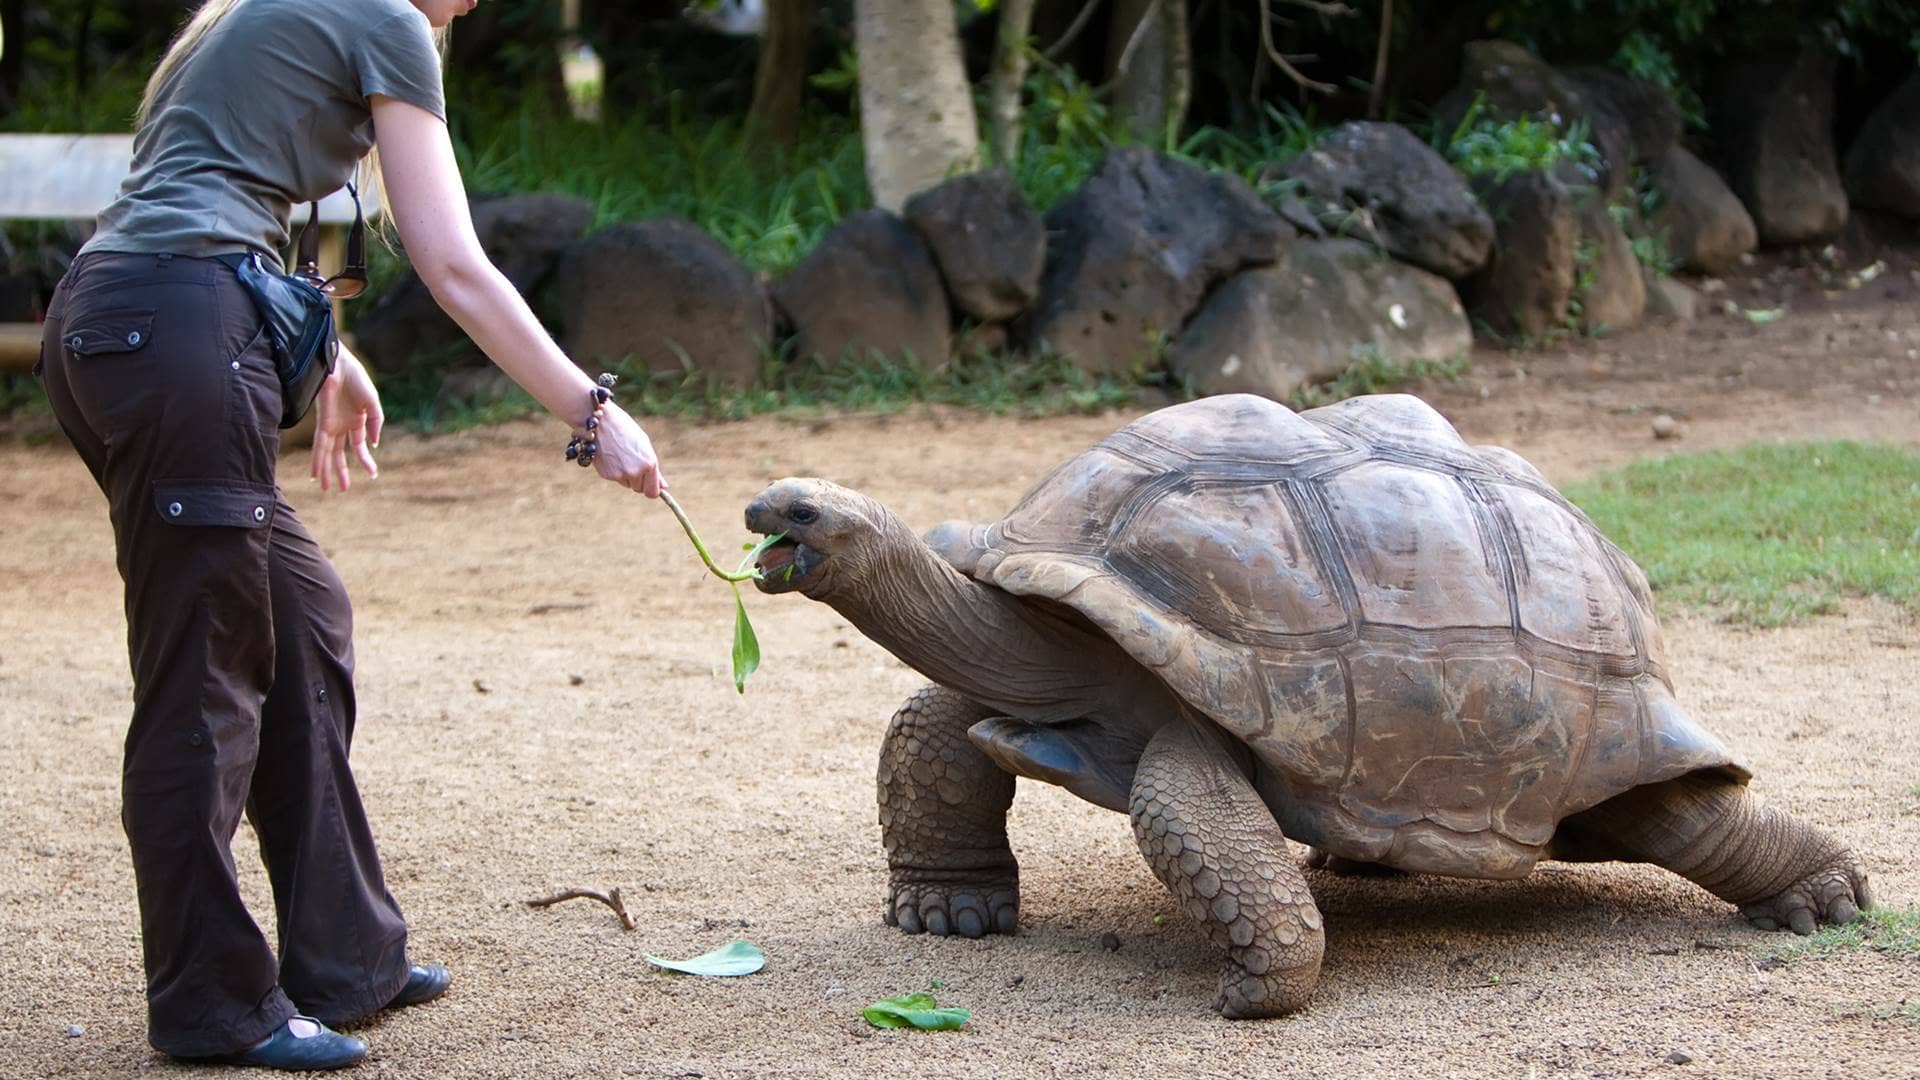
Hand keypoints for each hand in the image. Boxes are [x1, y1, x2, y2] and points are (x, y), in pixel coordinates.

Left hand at [310, 348, 383, 492]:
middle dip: (341, 472)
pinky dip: (317, 460)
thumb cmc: (356, 378)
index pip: (359, 447)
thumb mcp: (373, 403)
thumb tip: (374, 444)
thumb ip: (375, 423)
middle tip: (343, 489)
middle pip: (340, 455)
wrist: (338, 364)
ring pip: (328, 454)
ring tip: (326, 489)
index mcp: (356, 421)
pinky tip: (315, 473)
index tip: (372, 474)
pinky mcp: (322, 423)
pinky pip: (319, 446)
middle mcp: (342, 426)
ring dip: (327, 471)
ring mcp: (331, 425)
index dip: (365, 461)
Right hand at [590, 400, 667, 496]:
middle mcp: (635, 472)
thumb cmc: (625, 430)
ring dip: (626, 476)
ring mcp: (620, 475)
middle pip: (639, 489)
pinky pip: (615, 479)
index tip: (650, 485)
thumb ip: (654, 469)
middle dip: (638, 480)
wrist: (601, 421)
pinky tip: (612, 456)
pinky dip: (614, 471)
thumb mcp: (644, 446)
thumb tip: (664, 487)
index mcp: (649, 463)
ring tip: (621, 456)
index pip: (653, 492)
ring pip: (627, 484)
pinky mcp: (607, 475)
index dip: (652, 489)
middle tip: (632, 462)